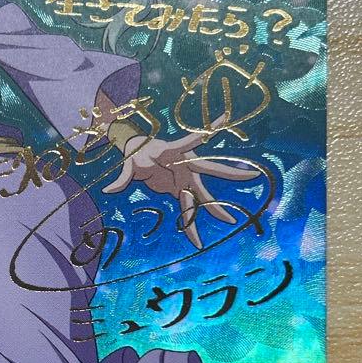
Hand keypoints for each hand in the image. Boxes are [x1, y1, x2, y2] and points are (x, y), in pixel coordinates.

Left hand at [102, 120, 260, 248]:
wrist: (138, 156)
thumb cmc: (135, 155)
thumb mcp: (128, 165)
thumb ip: (122, 179)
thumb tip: (108, 190)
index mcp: (175, 154)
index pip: (193, 142)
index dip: (208, 131)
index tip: (224, 120)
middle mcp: (185, 167)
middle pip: (211, 171)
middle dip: (231, 173)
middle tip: (252, 174)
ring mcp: (185, 180)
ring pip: (204, 195)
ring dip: (215, 209)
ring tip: (230, 222)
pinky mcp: (180, 191)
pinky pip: (188, 209)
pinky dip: (190, 226)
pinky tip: (196, 242)